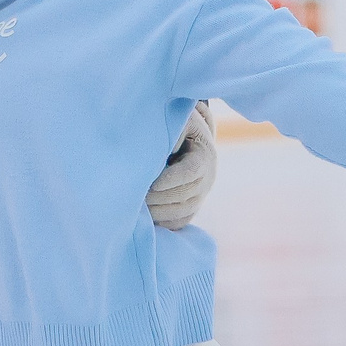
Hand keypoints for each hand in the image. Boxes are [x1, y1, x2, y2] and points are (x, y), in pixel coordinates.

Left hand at [147, 101, 216, 229]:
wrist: (187, 137)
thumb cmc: (177, 126)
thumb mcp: (177, 122)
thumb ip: (172, 133)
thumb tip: (165, 152)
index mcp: (204, 154)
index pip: (191, 172)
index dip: (172, 180)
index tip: (151, 184)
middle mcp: (208, 178)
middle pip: (186, 195)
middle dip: (160, 198)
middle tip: (137, 199)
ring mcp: (201, 195)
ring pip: (183, 211)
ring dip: (160, 213)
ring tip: (138, 211)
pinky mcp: (192, 206)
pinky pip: (180, 221)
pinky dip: (164, 223)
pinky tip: (146, 220)